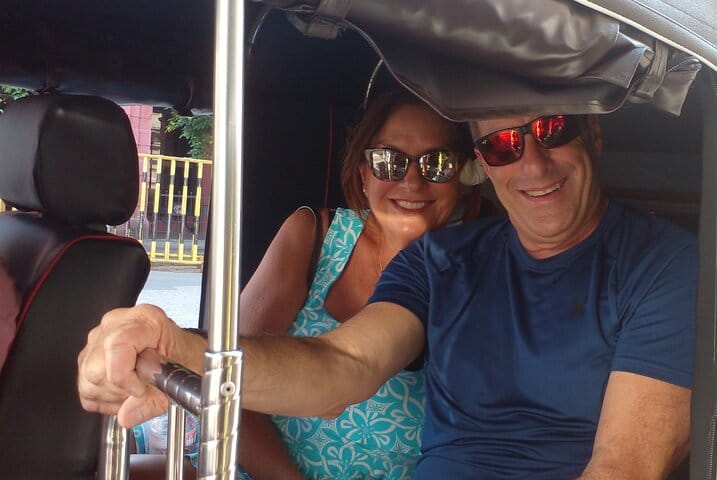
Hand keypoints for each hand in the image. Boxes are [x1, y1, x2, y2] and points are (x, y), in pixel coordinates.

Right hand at [77, 304, 182, 426]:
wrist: (182, 355)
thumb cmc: (183, 357)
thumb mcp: (179, 378)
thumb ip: (154, 400)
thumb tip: (127, 415)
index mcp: (145, 319)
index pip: (116, 345)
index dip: (124, 376)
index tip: (141, 389)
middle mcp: (117, 323)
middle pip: (96, 368)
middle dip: (119, 390)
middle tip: (142, 390)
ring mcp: (99, 338)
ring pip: (87, 379)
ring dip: (111, 396)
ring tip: (135, 389)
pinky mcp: (89, 355)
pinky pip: (84, 388)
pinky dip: (103, 398)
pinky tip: (124, 391)